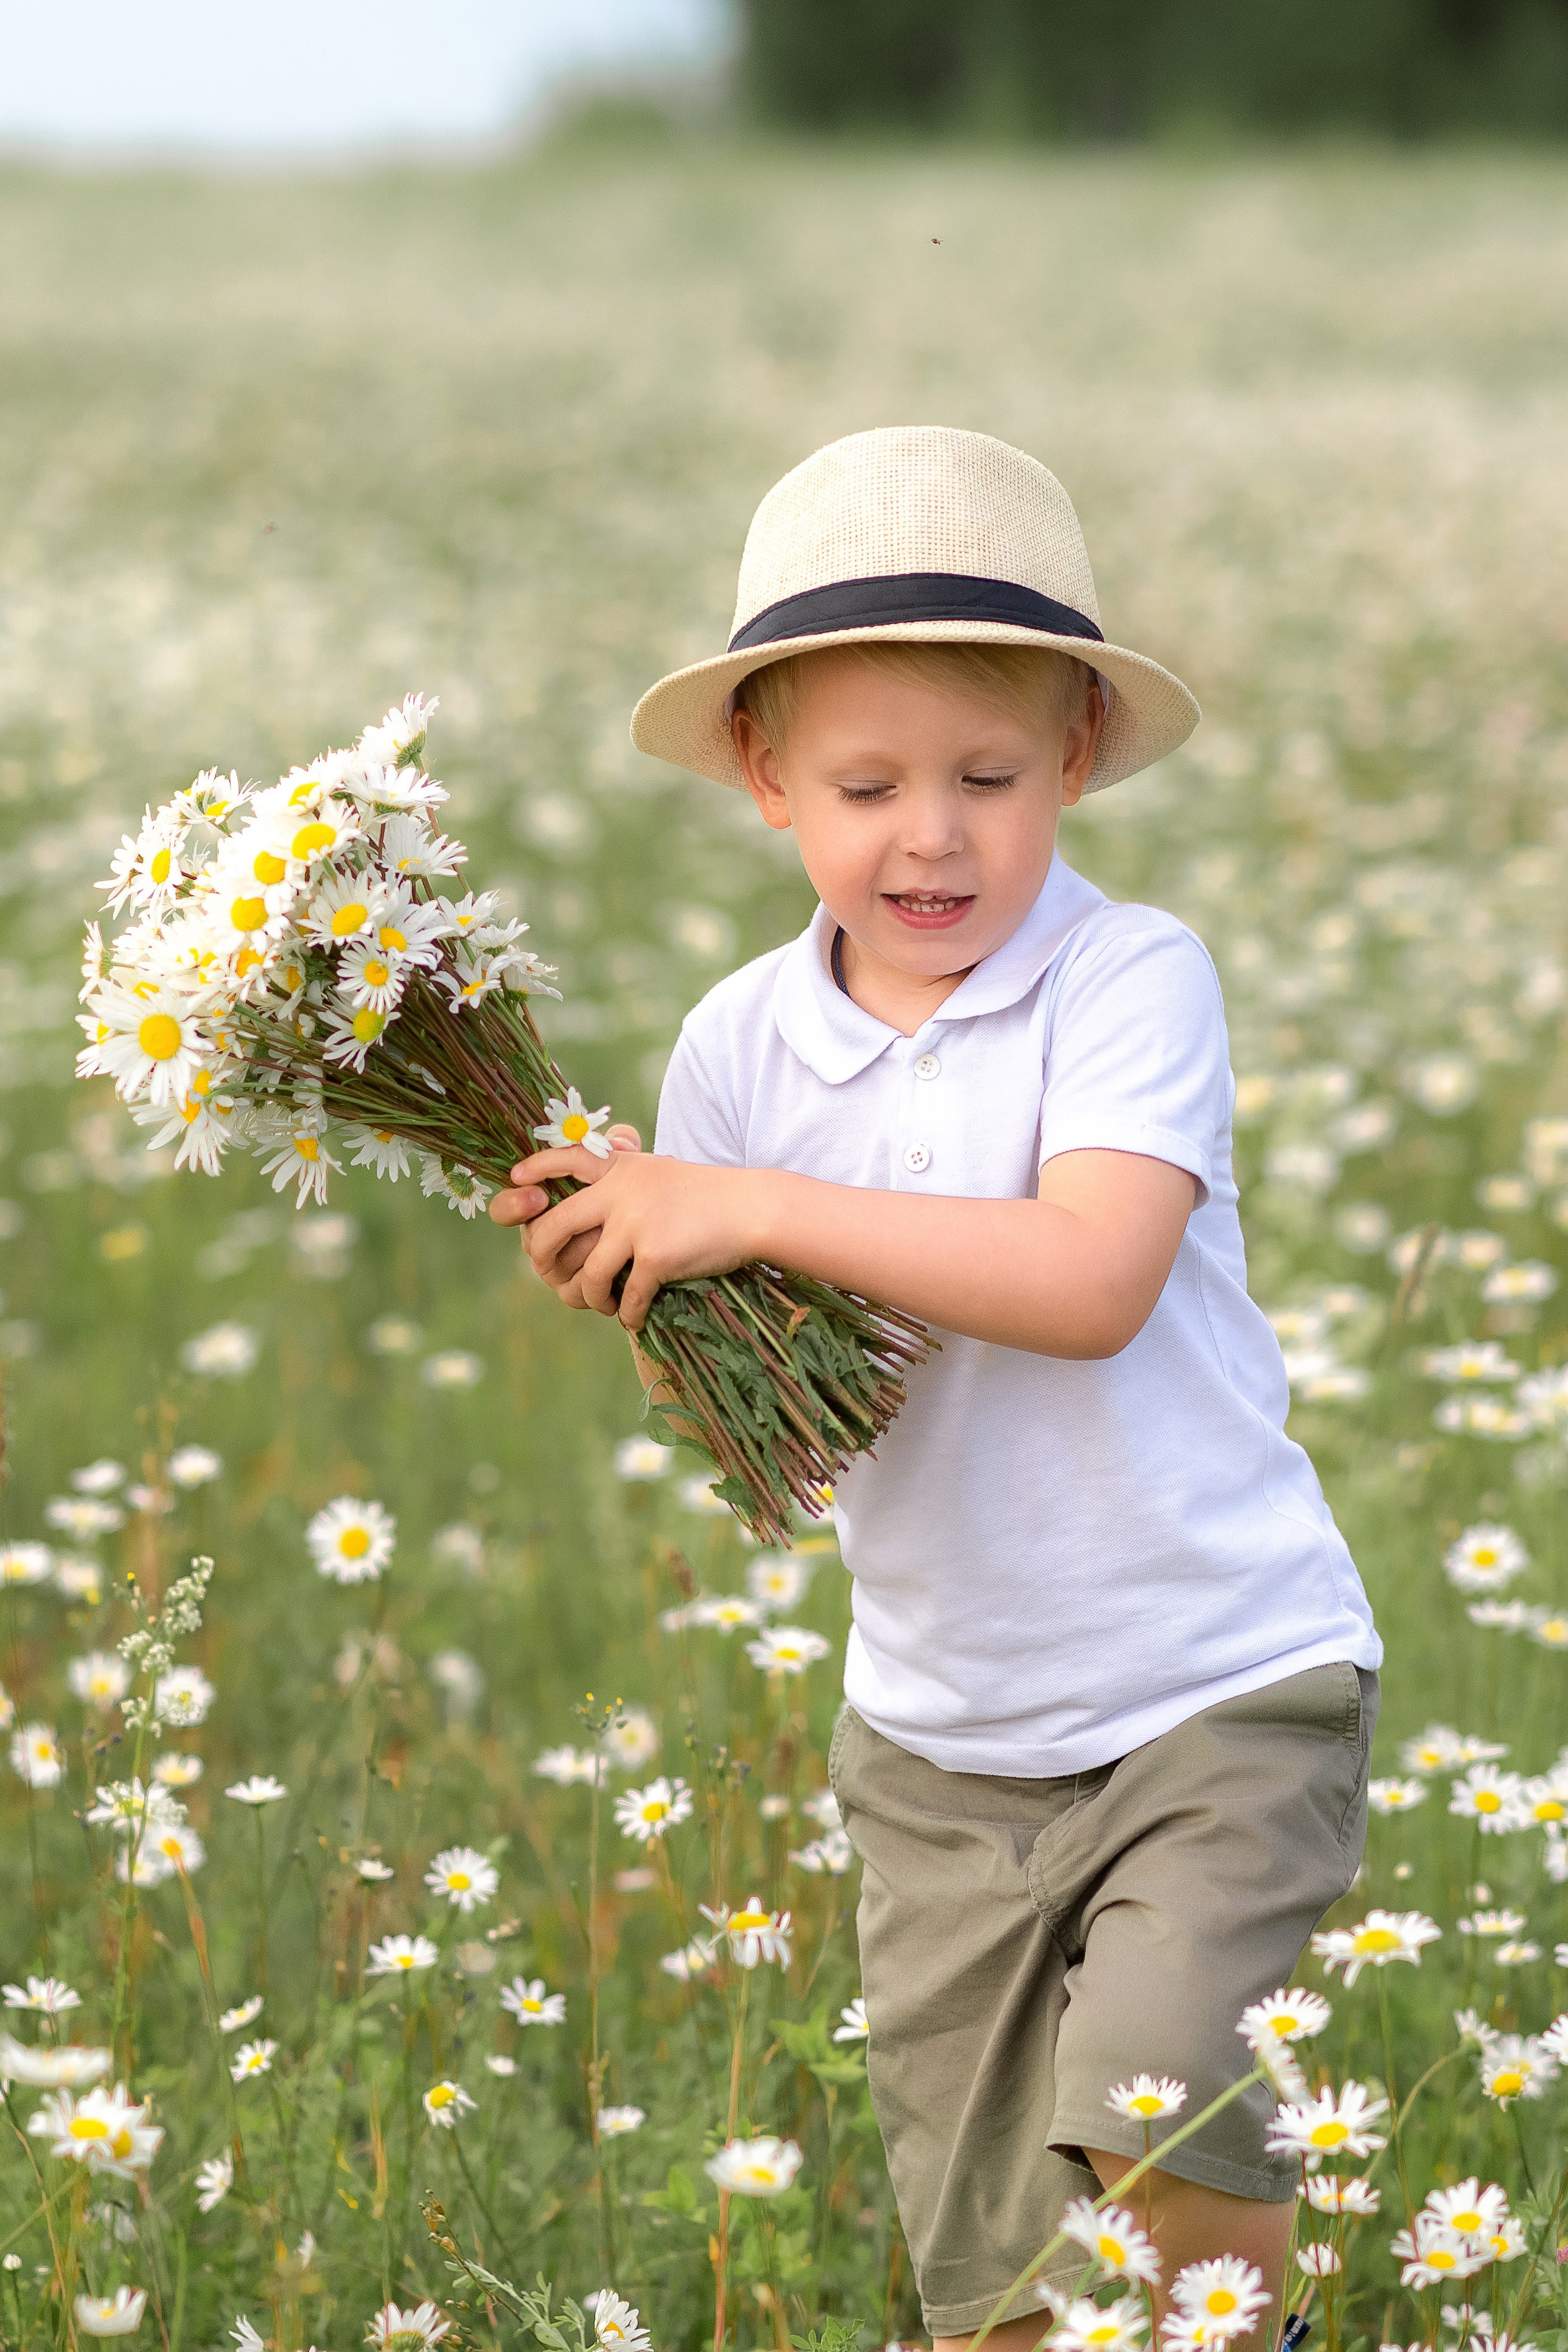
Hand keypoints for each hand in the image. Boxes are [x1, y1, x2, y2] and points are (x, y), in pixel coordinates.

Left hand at [494, 1140, 767, 1329]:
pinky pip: (625, 1298)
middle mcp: (619, 1191)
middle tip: (554, 1277)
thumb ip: (617, 1182)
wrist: (751, 1210)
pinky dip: (627, 1314)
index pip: (562, 1159)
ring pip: (587, 1275)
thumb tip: (569, 1210)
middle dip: (542, 1260)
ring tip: (604, 1304)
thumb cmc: (703, 1196)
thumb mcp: (656, 1172)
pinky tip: (634, 1317)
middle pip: (551, 1229)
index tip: (517, 1184)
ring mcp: (635, 1224)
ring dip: (591, 1298)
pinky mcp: (655, 1256)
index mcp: (618, 1166)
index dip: (533, 1171)